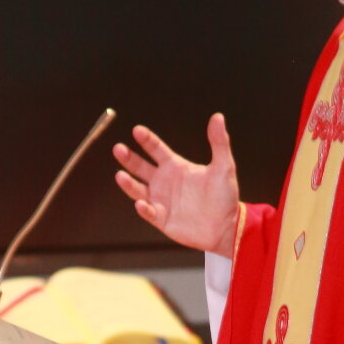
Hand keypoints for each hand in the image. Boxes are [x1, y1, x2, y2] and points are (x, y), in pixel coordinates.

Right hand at [113, 113, 239, 257]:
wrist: (226, 226)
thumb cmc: (224, 196)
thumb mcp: (224, 167)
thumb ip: (219, 142)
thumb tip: (218, 116)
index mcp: (175, 166)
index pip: (156, 149)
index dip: (146, 140)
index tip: (137, 130)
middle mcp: (164, 181)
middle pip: (140, 166)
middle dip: (128, 158)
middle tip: (118, 148)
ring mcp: (160, 200)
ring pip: (137, 189)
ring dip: (128, 183)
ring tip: (120, 175)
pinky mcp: (161, 218)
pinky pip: (148, 212)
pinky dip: (143, 208)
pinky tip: (140, 203)